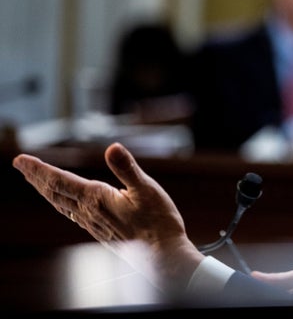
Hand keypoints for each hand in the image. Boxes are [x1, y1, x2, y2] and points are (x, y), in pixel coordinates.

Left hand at [12, 142, 204, 292]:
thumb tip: (112, 147)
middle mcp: (89, 212)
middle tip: (19, 164)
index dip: (39, 169)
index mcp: (96, 199)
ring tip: (36, 180)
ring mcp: (94, 224)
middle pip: (55, 192)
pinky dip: (61, 203)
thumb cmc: (157, 221)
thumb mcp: (146, 189)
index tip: (20, 160)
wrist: (162, 256)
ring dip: (46, 190)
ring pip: (61, 204)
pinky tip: (66, 205)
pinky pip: (72, 214)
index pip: (60, 181)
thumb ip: (127, 168)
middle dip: (36, 177)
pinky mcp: (102, 231)